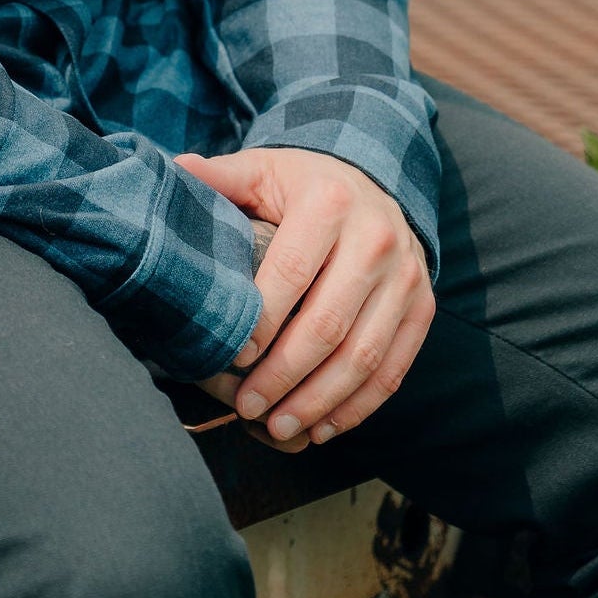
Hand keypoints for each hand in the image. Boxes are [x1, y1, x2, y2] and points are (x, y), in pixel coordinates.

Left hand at [181, 146, 432, 453]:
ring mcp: (406, 276)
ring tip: (279, 426)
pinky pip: (393, 368)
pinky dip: (358, 406)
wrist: (373, 181)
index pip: (292, 272)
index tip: (232, 357)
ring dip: (319, 401)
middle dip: (284, 375)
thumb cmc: (302, 185)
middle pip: (328, 323)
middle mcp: (376, 237)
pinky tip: (323, 426)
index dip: (261, 320)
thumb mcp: (261, 170)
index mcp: (329, 202)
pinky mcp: (423, 306)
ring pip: (363, 355)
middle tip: (248, 407)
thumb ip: (220, 177)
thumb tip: (175, 171)